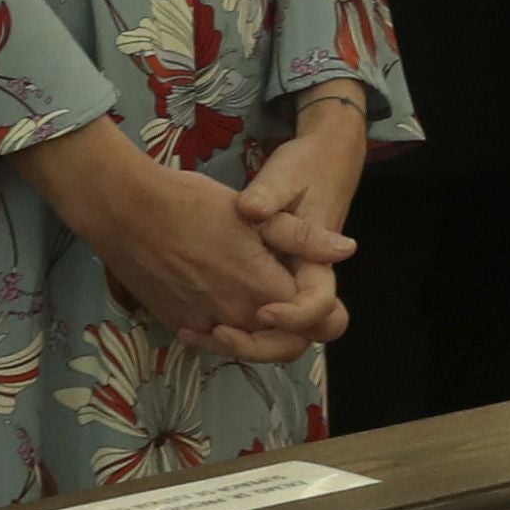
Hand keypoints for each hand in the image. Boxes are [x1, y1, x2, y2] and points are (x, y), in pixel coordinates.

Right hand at [21, 118, 327, 358]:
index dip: (319, 312)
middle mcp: (237, 318)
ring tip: (251, 297)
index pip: (314, 324)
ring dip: (256, 330)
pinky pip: (210, 340)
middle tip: (286, 302)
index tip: (306, 289)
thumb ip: (301, 238)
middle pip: (283, 347)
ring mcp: (204, 326)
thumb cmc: (191, 203)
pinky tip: (214, 299)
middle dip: (291, 329)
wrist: (126, 211)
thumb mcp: (254, 214)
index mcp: (264, 290)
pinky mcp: (178, 324)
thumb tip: (347, 250)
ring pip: (246, 346)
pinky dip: (220, 328)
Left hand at [223, 91, 375, 358]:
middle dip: (257, 346)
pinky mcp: (261, 293)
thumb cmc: (300, 171)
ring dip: (236, 345)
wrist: (312, 163)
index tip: (263, 311)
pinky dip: (221, 337)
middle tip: (219, 331)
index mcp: (313, 265)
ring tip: (198, 331)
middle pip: (292, 342)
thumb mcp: (281, 182)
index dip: (294, 316)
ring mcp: (282, 293)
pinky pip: (247, 331)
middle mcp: (301, 286)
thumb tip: (263, 216)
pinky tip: (189, 326)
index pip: (319, 310)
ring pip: (267, 342)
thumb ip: (274, 207)